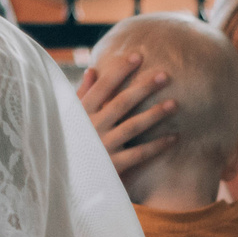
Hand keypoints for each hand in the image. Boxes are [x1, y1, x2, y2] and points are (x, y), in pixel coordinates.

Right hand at [76, 49, 180, 176]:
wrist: (62, 180)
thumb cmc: (69, 142)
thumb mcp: (69, 117)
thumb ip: (82, 95)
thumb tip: (93, 70)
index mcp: (82, 113)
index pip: (102, 86)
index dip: (120, 70)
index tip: (138, 56)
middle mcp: (92, 127)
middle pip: (122, 103)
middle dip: (144, 88)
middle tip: (165, 75)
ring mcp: (103, 146)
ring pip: (133, 126)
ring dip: (155, 114)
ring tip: (174, 103)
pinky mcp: (113, 166)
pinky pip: (139, 153)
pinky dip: (157, 145)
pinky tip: (174, 137)